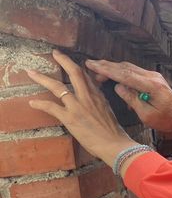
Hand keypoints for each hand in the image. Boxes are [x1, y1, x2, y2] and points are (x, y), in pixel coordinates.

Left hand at [27, 50, 136, 165]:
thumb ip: (100, 103)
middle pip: (74, 73)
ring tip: (32, 73)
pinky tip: (32, 103)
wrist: (114, 144)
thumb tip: (95, 102)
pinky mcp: (69, 117)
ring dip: (42, 79)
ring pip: (58, 87)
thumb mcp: (109, 112)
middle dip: (63, 61)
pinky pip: (51, 107)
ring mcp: (78, 106)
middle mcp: (88, 97)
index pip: (87, 77)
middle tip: (54, 53)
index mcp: (99, 96)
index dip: (78, 67)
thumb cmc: (114, 133)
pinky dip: (40, 104)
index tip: (70, 62)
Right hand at [85, 59, 171, 131]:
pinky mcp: (153, 78)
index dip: (107, 70)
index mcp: (150, 86)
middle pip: (125, 68)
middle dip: (107, 65)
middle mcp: (152, 77)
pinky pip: (134, 71)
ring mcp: (153, 76)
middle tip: (90, 64)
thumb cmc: (166, 120)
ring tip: (97, 69)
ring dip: (113, 67)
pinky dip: (122, 71)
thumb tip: (117, 86)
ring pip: (129, 67)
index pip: (124, 75)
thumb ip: (132, 99)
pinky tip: (113, 74)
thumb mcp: (147, 114)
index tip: (91, 65)